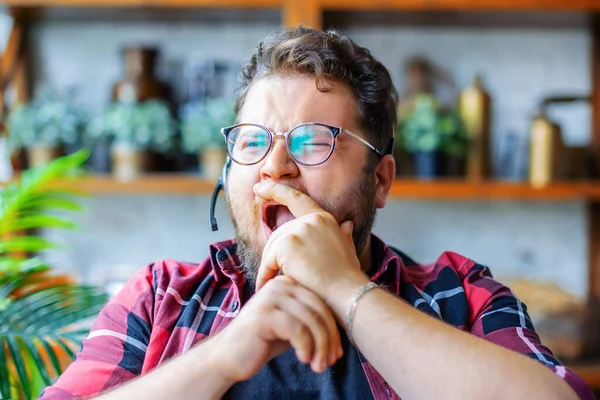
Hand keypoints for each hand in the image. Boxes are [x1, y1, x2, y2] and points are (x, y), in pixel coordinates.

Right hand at [210, 275, 342, 385]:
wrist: (228, 356)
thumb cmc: (262, 342)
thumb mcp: (291, 327)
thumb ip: (311, 321)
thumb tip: (342, 333)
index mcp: (288, 284)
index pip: (322, 302)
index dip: (333, 329)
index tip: (337, 352)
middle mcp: (280, 285)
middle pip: (319, 310)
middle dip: (329, 339)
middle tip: (331, 361)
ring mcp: (270, 297)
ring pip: (311, 321)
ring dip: (320, 347)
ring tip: (319, 366)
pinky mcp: (264, 314)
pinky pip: (297, 330)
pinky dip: (306, 347)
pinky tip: (304, 360)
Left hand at [254, 181, 368, 301]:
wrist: (348, 294)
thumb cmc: (348, 278)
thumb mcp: (348, 251)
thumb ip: (342, 236)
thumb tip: (347, 224)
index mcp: (324, 219)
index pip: (296, 198)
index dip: (275, 190)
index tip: (259, 187)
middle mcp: (311, 220)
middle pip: (279, 234)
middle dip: (275, 255)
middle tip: (276, 275)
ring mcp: (299, 230)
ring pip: (271, 248)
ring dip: (270, 267)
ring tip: (274, 283)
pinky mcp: (287, 245)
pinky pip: (267, 261)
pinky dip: (265, 275)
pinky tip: (268, 286)